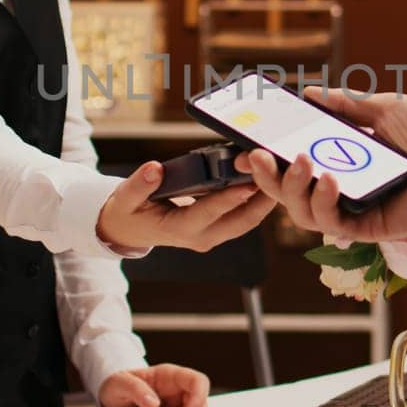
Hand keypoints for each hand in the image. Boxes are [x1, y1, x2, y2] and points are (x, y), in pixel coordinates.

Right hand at [96, 161, 275, 250]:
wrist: (129, 230)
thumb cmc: (129, 211)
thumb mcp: (125, 198)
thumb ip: (139, 184)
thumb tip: (154, 169)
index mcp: (178, 230)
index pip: (208, 213)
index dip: (229, 199)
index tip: (249, 184)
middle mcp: (200, 237)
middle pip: (239, 221)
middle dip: (261, 201)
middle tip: (279, 176)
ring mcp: (211, 236)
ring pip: (246, 221)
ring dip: (263, 201)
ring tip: (281, 176)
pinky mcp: (217, 230)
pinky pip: (242, 218)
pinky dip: (256, 202)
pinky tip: (268, 181)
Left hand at [98, 364, 209, 406]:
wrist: (111, 395)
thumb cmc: (117, 384)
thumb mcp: (120, 384)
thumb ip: (136, 390)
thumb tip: (153, 403)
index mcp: (170, 375)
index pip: (198, 381)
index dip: (199, 398)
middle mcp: (177, 387)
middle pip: (199, 403)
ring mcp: (176, 401)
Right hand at [235, 88, 406, 240]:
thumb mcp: (385, 108)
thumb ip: (346, 106)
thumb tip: (311, 94)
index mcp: (348, 164)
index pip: (298, 166)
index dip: (269, 161)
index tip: (247, 146)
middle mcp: (349, 191)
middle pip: (292, 194)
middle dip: (268, 179)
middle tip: (256, 158)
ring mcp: (358, 212)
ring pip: (305, 213)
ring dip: (291, 189)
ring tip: (296, 161)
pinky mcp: (372, 229)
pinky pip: (335, 223)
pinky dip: (324, 201)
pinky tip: (330, 178)